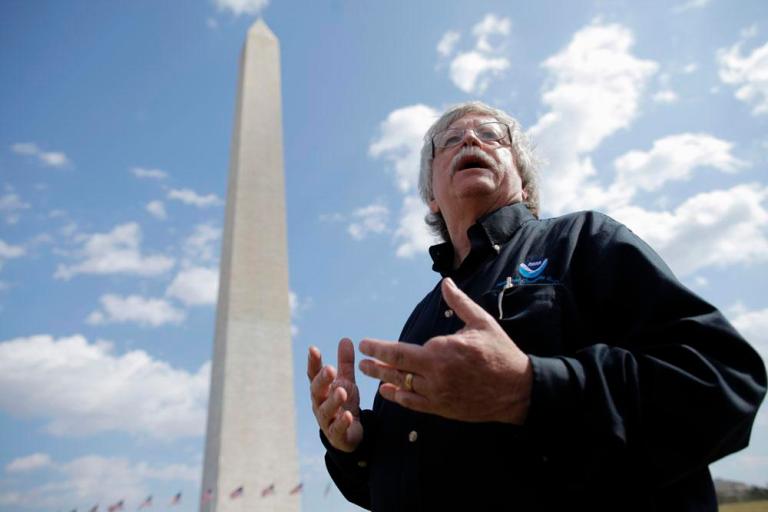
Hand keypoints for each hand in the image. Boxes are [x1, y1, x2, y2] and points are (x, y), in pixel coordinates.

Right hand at [308, 338, 363, 451]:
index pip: (313, 374)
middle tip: (330, 369)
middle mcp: (319, 403)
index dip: (313, 362)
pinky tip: (348, 416)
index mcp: (321, 389)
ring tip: (341, 392)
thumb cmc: (343, 404)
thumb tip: (345, 339)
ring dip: (333, 400)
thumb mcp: (346, 381)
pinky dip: (342, 422)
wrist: (349, 434)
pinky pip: (337, 429)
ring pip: (326, 410)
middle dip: (322, 380)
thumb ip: (345, 363)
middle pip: (317, 391)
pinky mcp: (336, 435)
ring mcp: (326, 420)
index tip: (314, 349)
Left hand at [359, 277, 532, 423]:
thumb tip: (446, 282)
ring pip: (403, 388)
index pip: (399, 351)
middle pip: (396, 370)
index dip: (378, 348)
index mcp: (441, 351)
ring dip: (384, 380)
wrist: (518, 390)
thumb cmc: (500, 353)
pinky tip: (390, 391)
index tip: (365, 344)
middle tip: (360, 361)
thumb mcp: (481, 322)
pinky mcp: (444, 409)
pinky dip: (400, 398)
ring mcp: (438, 394)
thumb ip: (459, 303)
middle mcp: (435, 375)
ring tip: (371, 375)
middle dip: (375, 365)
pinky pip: (415, 404)